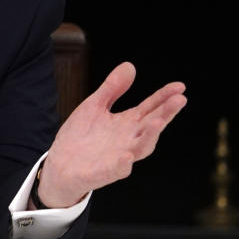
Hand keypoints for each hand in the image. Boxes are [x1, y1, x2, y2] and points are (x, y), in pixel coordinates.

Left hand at [37, 62, 186, 207]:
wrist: (59, 165)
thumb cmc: (81, 137)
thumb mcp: (95, 106)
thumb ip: (112, 89)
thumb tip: (130, 65)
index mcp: (127, 124)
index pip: (150, 108)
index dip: (164, 97)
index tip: (180, 86)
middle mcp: (128, 140)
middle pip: (152, 126)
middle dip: (165, 114)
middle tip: (179, 100)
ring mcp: (118, 157)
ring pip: (140, 148)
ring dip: (150, 136)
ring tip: (157, 122)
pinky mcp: (102, 172)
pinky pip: (116, 170)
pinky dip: (122, 164)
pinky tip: (127, 156)